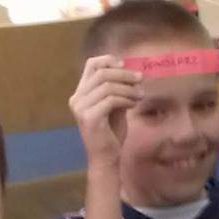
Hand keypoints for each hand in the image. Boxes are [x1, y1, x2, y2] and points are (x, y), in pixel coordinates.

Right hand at [71, 54, 139, 169]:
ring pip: (107, 86)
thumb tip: (132, 72)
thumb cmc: (111, 133)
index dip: (109, 60)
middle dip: (124, 74)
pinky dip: (126, 99)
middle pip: (101, 73)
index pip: (91, 65)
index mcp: (81, 93)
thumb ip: (118, 89)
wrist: (106, 158)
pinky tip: (133, 105)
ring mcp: (81, 108)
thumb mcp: (115, 106)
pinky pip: (111, 100)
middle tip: (141, 79)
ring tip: (140, 95)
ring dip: (128, 88)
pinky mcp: (90, 117)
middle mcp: (77, 98)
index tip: (126, 65)